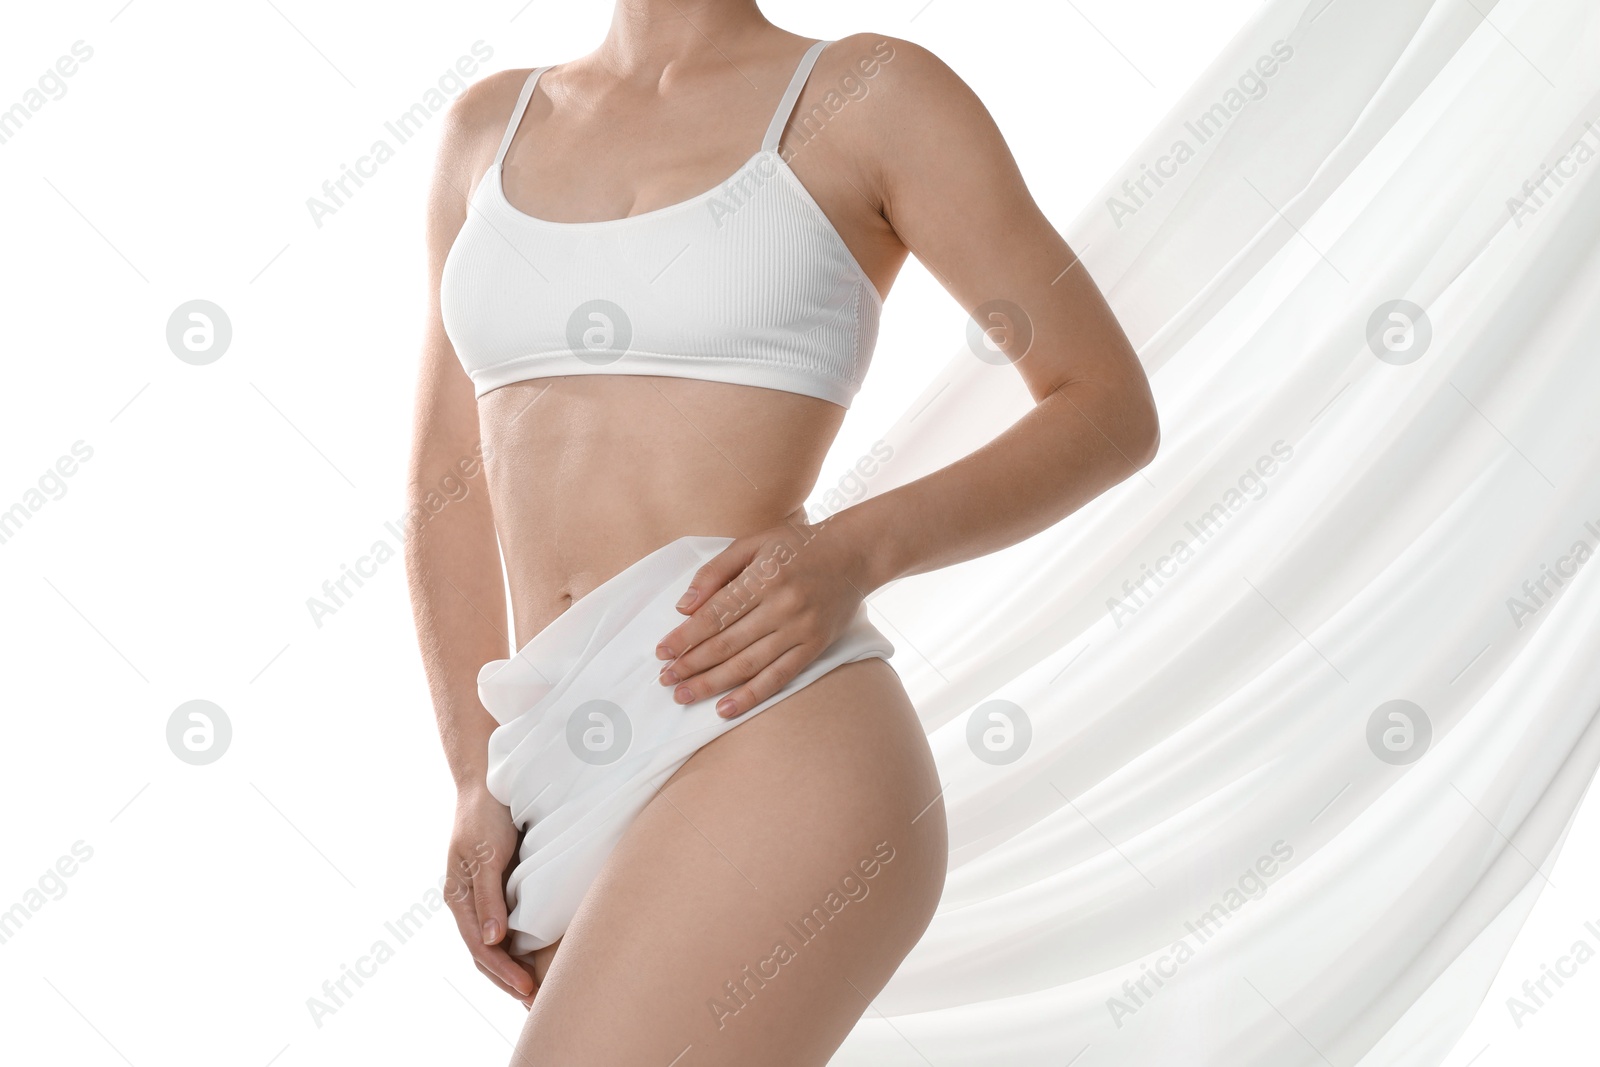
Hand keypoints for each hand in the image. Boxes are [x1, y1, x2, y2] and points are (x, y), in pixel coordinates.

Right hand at [444, 786, 535, 1004]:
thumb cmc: (485, 815)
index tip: (528, 987)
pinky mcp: (498, 887)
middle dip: (507, 980)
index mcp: (458, 897)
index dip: (503, 971)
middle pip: (485, 954)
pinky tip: (533, 957)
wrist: (489, 781)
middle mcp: (469, 902)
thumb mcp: (486, 854)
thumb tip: (492, 941)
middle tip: (535, 1002)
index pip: (479, 948)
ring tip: (535, 990)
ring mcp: (483, 896)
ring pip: (494, 944)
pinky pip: (505, 926)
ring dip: (512, 968)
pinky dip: (517, 946)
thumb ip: (488, 897)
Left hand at [656, 517, 871, 717]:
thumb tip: (684, 607)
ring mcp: (801, 629)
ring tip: (684, 695)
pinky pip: (778, 677)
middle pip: (728, 643)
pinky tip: (725, 708)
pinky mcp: (814, 647)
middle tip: (665, 679)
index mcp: (765, 576)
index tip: (662, 652)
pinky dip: (750, 696)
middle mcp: (783, 605)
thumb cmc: (798, 545)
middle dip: (692, 664)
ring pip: (749, 664)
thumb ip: (716, 571)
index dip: (686, 636)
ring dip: (712, 683)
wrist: (855, 553)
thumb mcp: (754, 542)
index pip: (716, 614)